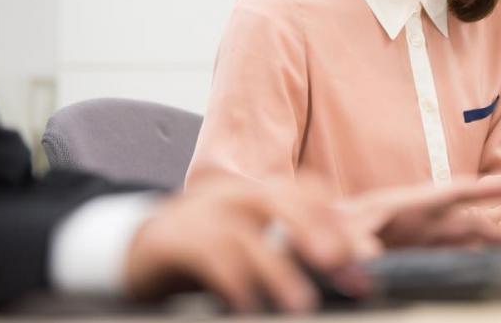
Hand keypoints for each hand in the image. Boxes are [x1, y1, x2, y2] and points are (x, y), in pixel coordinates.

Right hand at [124, 176, 372, 312]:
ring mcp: (201, 214)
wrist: (135, 249)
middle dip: (314, 230)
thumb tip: (358, 258)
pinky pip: (209, 258)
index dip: (336, 218)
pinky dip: (233, 284)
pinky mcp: (172, 241)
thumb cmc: (209, 249)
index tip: (365, 252)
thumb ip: (297, 247)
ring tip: (302, 305)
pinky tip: (249, 308)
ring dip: (277, 271)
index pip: (306, 190)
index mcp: (258, 193)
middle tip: (340, 263)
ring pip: (246, 236)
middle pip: (279, 201)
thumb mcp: (255, 243)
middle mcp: (233, 196)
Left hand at [337, 178, 500, 250]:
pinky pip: (461, 258)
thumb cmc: (335, 223)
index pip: (462, 191)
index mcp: (417, 201)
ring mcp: (431, 238)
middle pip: (478, 222)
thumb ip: (356, 242)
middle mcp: (430, 219)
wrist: (326, 235)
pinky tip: (500, 271)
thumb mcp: (345, 228)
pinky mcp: (426, 255)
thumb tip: (366, 260)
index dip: (493, 186)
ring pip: (474, 241)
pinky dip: (482, 263)